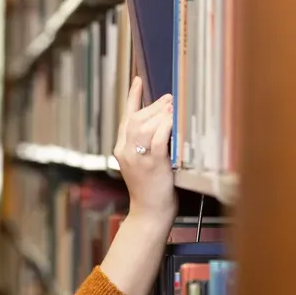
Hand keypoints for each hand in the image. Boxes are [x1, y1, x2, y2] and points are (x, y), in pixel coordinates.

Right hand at [113, 77, 176, 225]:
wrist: (149, 213)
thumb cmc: (151, 189)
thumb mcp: (144, 163)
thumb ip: (147, 143)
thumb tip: (164, 120)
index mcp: (121, 149)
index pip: (126, 118)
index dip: (132, 98)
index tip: (138, 80)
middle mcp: (125, 151)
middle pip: (136, 119)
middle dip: (154, 106)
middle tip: (170, 99)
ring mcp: (137, 158)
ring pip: (144, 126)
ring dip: (161, 114)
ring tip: (174, 107)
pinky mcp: (151, 164)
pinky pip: (157, 139)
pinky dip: (166, 127)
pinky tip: (174, 120)